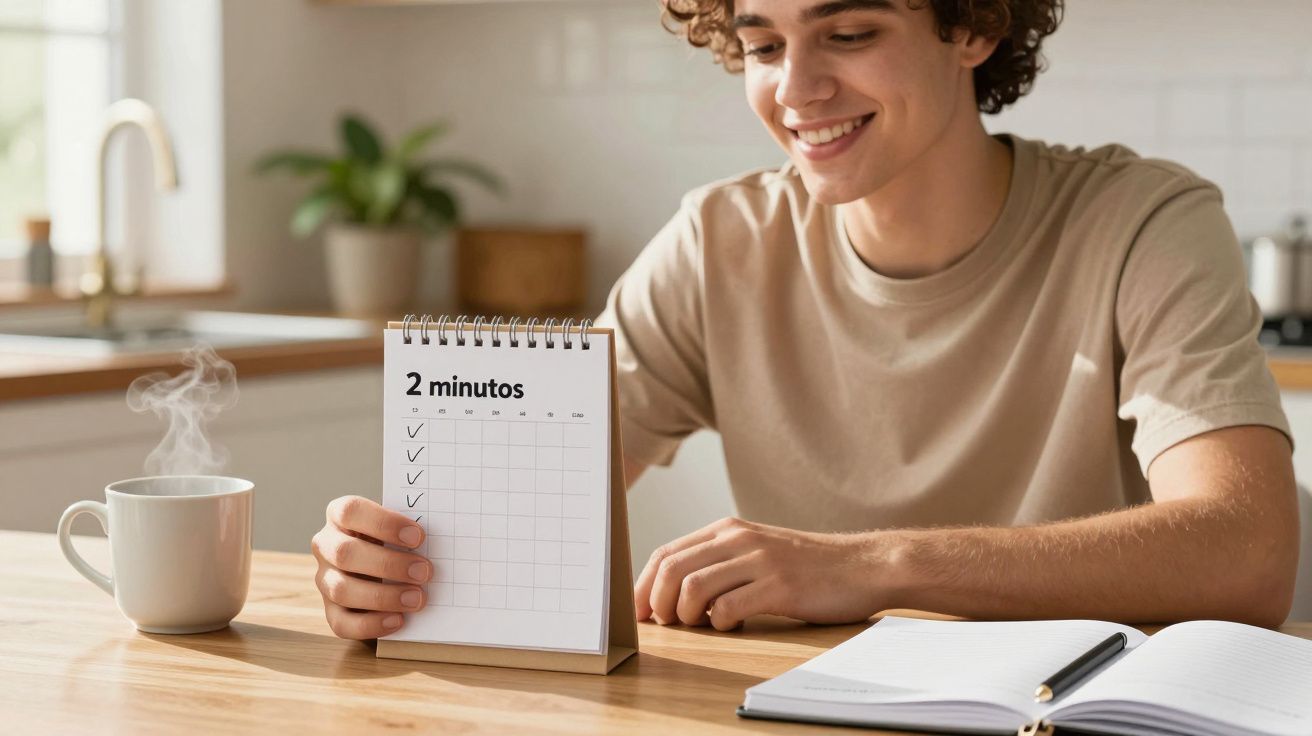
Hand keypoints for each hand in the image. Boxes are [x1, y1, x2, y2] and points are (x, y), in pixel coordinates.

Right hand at [311, 495, 431, 639]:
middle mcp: (326, 545)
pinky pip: (341, 623)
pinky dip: (371, 624)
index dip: (384, 523)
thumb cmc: (394, 539)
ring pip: (341, 590)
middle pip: (345, 554)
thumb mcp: (397, 527)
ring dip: (383, 597)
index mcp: (340, 515)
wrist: (382, 566)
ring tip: (417, 598)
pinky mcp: (331, 610)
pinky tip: (398, 621)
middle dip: (388, 565)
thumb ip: (408, 531)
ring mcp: (324, 579)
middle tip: (424, 572)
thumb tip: (440, 544)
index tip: (418, 537)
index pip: (350, 511)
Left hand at [634, 517, 886, 630]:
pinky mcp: (779, 586)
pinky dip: (720, 624)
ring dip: (687, 615)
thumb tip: (671, 594)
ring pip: (693, 587)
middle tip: (666, 624)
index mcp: (728, 530)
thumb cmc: (808, 567)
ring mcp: (759, 561)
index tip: (638, 612)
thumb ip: (720, 563)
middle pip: (672, 569)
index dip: (643, 585)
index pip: (667, 552)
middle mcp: (739, 539)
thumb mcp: (757, 552)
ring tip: (702, 624)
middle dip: (657, 602)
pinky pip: (728, 608)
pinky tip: (733, 626)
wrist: (863, 566)